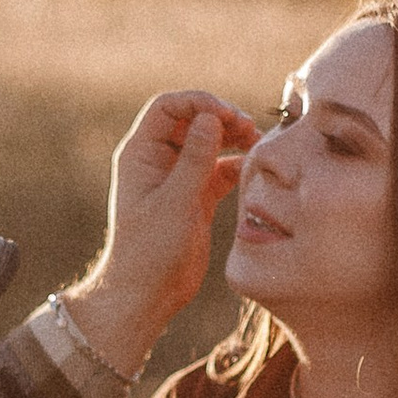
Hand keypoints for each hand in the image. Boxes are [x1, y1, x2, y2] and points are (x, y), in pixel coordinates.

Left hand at [61, 88, 258, 379]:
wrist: (146, 295)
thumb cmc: (149, 250)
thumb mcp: (174, 202)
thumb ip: (195, 159)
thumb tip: (211, 117)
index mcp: (141, 154)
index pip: (168, 107)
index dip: (198, 103)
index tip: (227, 114)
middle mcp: (158, 161)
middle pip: (192, 120)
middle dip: (221, 118)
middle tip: (248, 128)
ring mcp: (178, 179)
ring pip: (208, 143)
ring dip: (232, 138)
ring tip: (256, 143)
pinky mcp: (195, 198)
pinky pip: (218, 170)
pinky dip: (236, 165)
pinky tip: (253, 170)